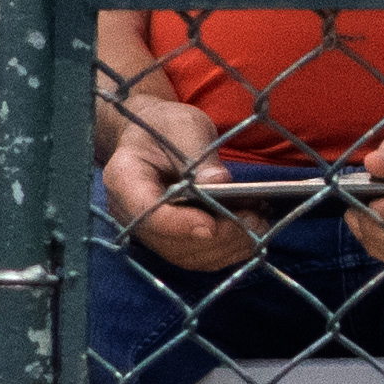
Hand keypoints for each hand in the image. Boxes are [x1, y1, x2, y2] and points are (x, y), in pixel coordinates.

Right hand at [96, 87, 253, 275]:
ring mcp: (147, 230)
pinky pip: (195, 257)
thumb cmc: (167, 128)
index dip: (178, 224)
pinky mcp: (167, 239)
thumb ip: (198, 154)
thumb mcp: (184, 127)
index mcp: (124, 178)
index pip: (146, 211)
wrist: (153, 138)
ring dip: (226, 247)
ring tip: (259, 224)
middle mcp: (128, 213)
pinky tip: (252, 233)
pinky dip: (226, 251)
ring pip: (184, 255)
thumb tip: (220, 183)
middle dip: (216, 237)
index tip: (212, 226)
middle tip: (254, 219)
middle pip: (168, 241)